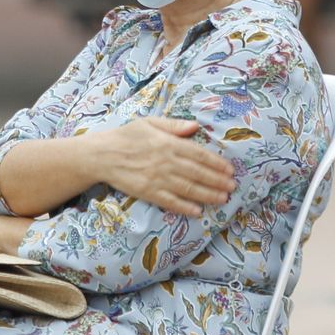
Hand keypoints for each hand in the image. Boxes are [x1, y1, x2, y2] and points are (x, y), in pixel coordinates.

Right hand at [93, 118, 236, 217]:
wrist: (101, 155)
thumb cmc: (126, 136)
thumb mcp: (149, 122)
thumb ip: (173, 125)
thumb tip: (195, 126)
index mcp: (168, 143)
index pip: (199, 154)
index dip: (216, 163)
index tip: (229, 169)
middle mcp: (166, 162)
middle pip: (198, 173)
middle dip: (218, 180)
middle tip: (232, 187)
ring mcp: (158, 179)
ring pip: (188, 189)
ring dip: (208, 194)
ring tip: (222, 199)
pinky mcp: (148, 193)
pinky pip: (171, 202)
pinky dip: (185, 207)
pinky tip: (198, 211)